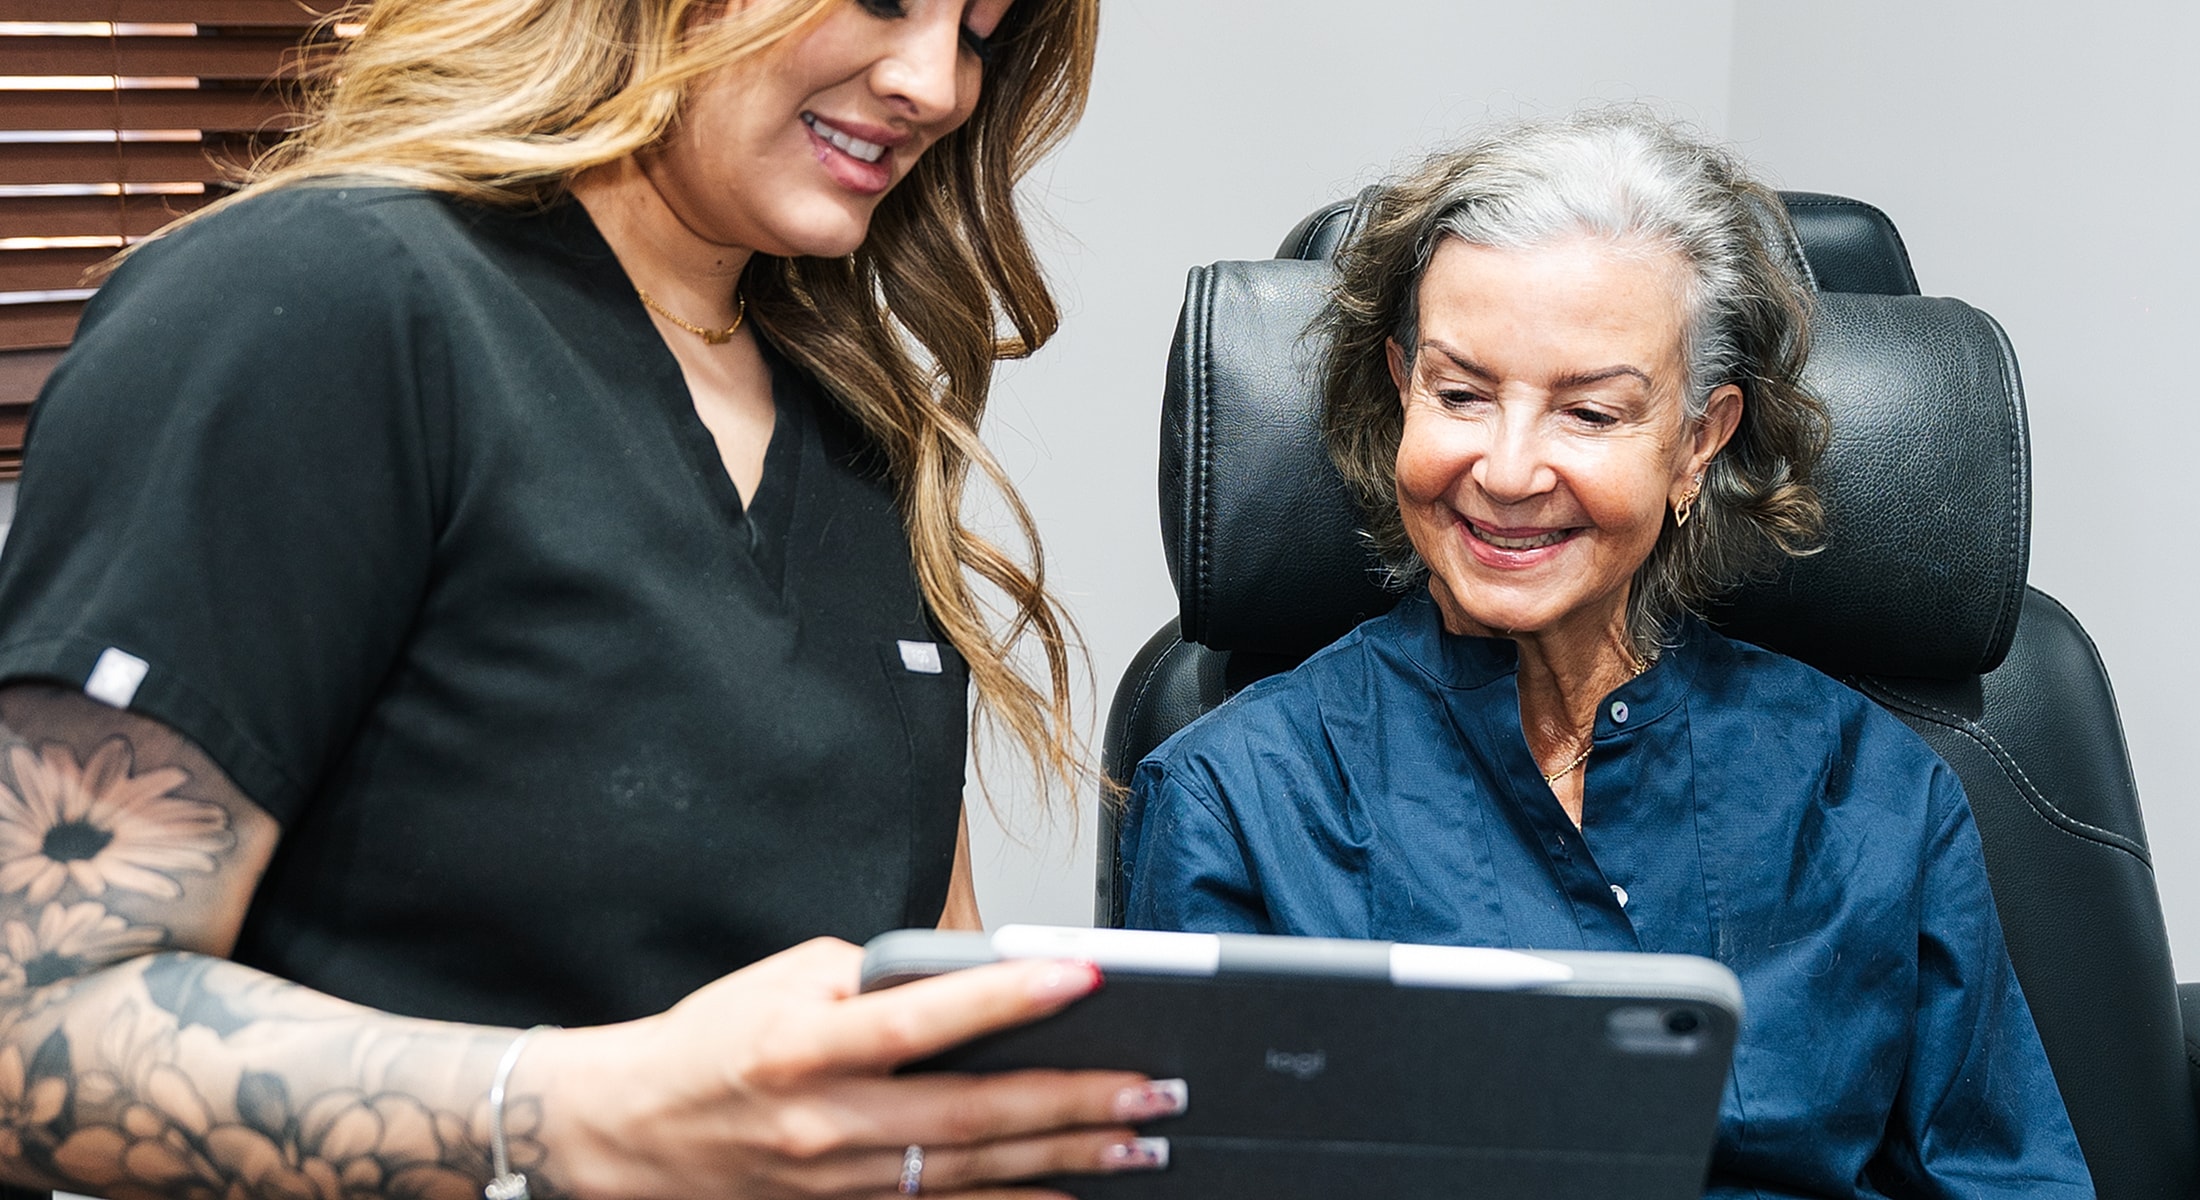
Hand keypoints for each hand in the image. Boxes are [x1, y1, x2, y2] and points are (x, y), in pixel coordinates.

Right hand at [532, 938, 1183, 1198]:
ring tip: (1141, 1141)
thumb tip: (971, 982)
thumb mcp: (782, 981)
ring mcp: (838, 1182)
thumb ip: (874, 980)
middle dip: (1073, 1102)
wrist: (626, 1132)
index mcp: (803, 1047)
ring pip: (973, 1173)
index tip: (1087, 974)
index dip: (1008, 996)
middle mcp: (826, 1122)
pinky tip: (1072, 1191)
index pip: (924, 1019)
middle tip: (1154, 1086)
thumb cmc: (710, 1042)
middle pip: (971, 1116)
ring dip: (1065, 1159)